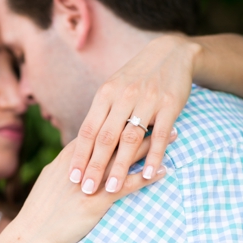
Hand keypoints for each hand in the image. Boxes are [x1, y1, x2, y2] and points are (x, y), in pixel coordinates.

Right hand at [9, 129, 172, 242]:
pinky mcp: (96, 201)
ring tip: (173, 135)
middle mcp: (80, 164)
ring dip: (151, 145)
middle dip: (141, 123)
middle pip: (116, 138)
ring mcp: (89, 182)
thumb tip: (78, 158)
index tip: (137, 108)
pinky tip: (165, 170)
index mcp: (68, 157)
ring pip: (125, 157)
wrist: (31, 235)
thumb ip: (66, 167)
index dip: (120, 118)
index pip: (98, 130)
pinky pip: (127, 185)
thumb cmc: (40, 212)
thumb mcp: (50, 181)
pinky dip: (147, 176)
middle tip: (162, 113)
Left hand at [69, 33, 197, 194]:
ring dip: (120, 166)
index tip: (72, 177)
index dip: (79, 155)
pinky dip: (154, 155)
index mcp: (105, 95)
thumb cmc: (135, 77)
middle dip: (94, 166)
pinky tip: (147, 174)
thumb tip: (82, 145)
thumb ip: (100, 115)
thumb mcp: (112, 89)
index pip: (88, 130)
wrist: (170, 53)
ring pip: (130, 139)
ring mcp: (147, 101)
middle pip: (105, 138)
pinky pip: (160, 134)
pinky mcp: (169, 105)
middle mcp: (123, 97)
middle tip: (87, 190)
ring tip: (111, 188)